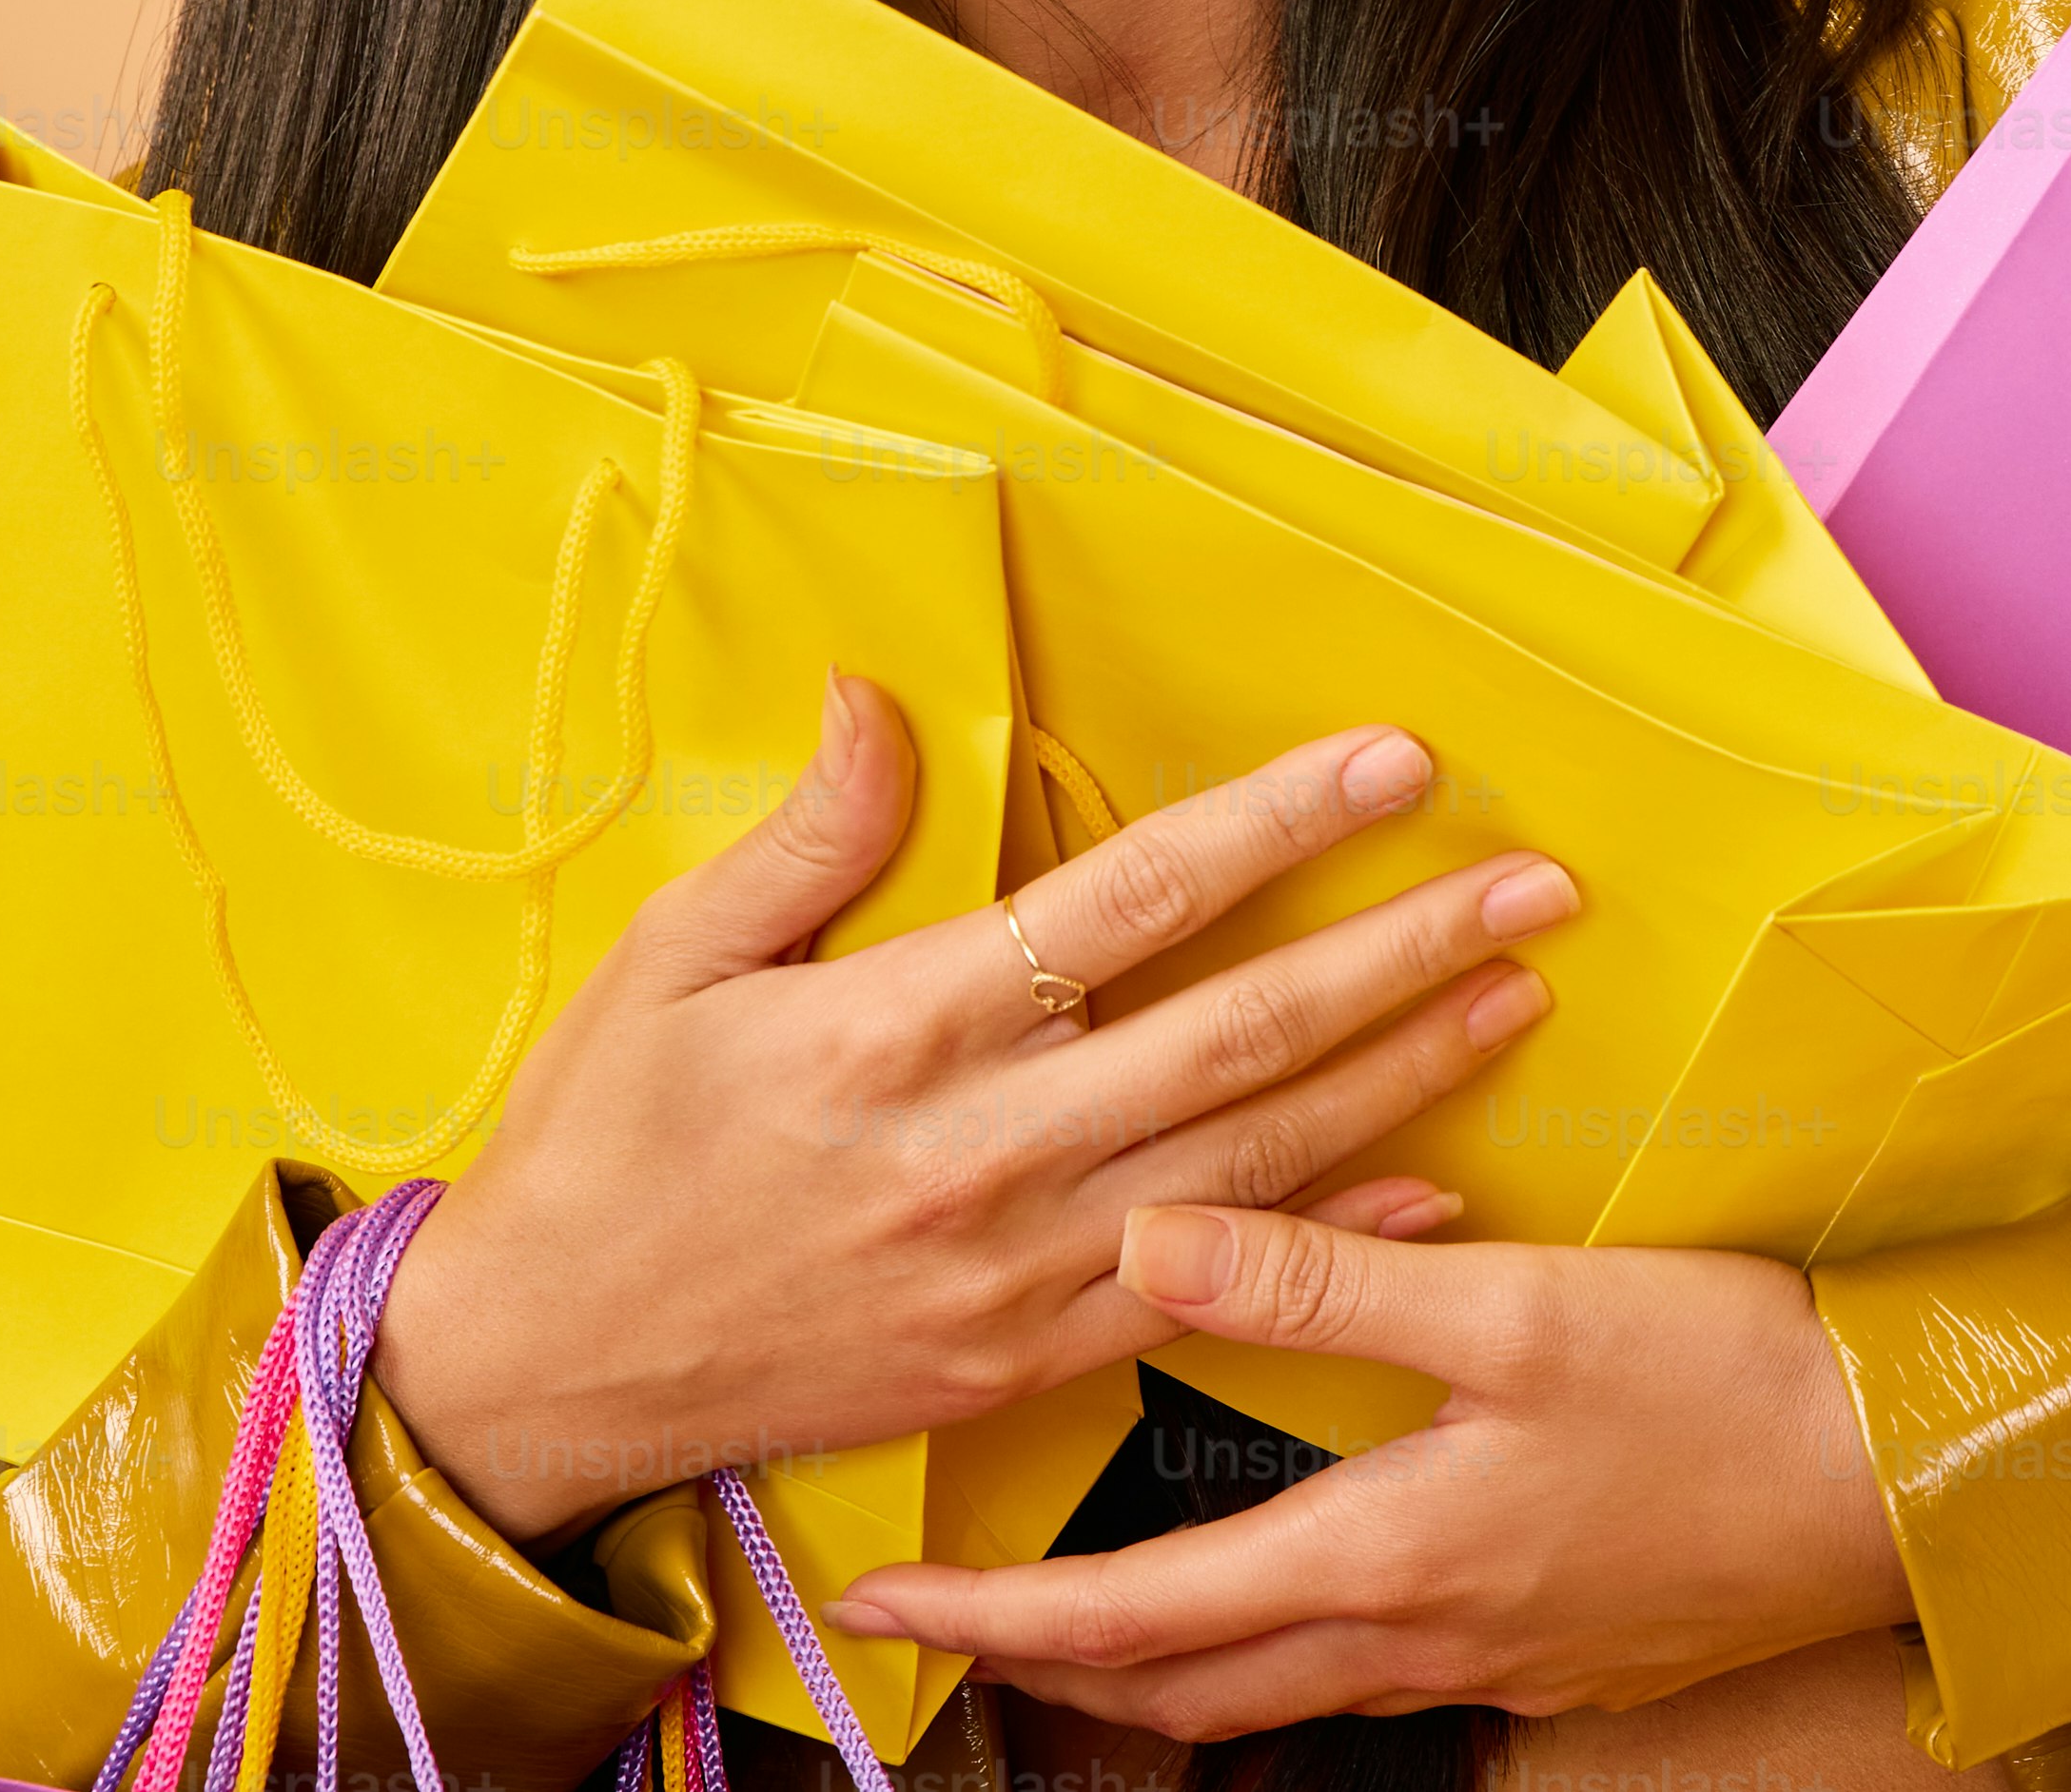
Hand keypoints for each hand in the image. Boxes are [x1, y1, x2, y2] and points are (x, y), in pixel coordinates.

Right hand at [365, 682, 1566, 1540]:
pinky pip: (1207, 1290)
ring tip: (1515, 996)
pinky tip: (1431, 1186)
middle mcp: (976, 1151)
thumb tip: (875, 696)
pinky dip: (1329, 1238)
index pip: (1127, 902)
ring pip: (1251, 1161)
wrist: (537, 1373)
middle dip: (1400, 950)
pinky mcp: (1017, 1359)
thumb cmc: (601, 1149)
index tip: (1391, 764)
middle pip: (1233, 1033)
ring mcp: (1009, 1269)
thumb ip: (805, 838)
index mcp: (893, 1031)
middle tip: (1534, 885)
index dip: (1272, 826)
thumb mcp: (670, 964)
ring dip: (1400, 1073)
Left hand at [831, 1215, 1908, 1744]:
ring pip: (1269, 1690)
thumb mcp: (1519, 1310)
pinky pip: (1369, 1668)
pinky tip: (1302, 1569)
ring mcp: (1484, 1660)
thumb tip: (1145, 1243)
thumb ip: (1321, 1286)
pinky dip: (1284, 1637)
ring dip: (1158, 1659)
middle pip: (1176, 1688)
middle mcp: (1411, 1640)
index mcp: (1378, 1561)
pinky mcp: (1549, 1651)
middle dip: (1040, 1659)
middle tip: (939, 1617)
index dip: (984, 1620)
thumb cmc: (1722, 1385)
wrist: (1901, 1480)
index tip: (874, 1603)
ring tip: (1082, 1602)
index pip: (1126, 1623)